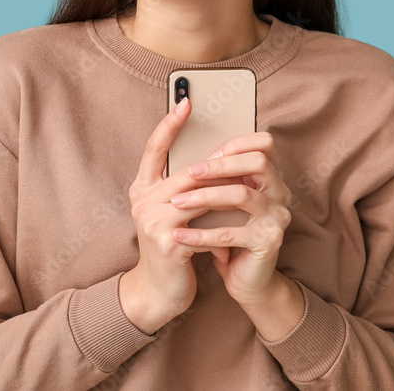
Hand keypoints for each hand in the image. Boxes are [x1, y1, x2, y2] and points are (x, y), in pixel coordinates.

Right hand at [120, 97, 243, 333]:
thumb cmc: (173, 247)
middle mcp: (142, 201)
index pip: (153, 149)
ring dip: (226, 186)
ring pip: (197, 193)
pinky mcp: (169, 242)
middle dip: (214, 158)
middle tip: (240, 144)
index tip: (186, 102)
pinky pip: (205, 221)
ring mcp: (153, 222)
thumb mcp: (173, 212)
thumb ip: (184, 187)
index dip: (169, 125)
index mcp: (142, 189)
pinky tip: (246, 211)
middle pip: (183, 169)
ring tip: (251, 177)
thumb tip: (216, 158)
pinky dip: (227, 215)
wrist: (160, 292)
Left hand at [168, 131, 293, 307]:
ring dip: (205, 196)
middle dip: (220, 166)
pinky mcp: (268, 242)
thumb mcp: (223, 203)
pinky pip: (230, 233)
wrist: (247, 280)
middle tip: (189, 172)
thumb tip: (184, 154)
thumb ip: (216, 180)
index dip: (236, 143)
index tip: (206, 152)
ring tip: (176, 202)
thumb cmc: (230, 234)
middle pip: (257, 162)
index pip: (264, 144)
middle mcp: (280, 193)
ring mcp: (277, 217)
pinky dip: (201, 234)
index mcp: (270, 178)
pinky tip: (179, 235)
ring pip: (242, 195)